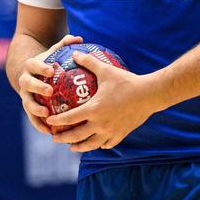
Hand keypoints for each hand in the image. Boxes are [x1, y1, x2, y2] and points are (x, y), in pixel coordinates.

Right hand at [15, 34, 83, 133]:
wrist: (32, 75)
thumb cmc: (49, 62)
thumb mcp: (54, 53)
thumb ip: (64, 45)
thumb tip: (78, 38)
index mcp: (31, 66)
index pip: (33, 65)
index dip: (41, 67)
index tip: (51, 70)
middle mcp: (25, 80)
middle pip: (27, 83)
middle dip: (37, 87)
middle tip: (49, 91)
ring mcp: (25, 95)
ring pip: (27, 102)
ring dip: (35, 109)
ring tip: (47, 115)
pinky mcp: (27, 107)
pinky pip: (31, 117)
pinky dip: (38, 124)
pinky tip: (49, 131)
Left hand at [45, 50, 160, 151]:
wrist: (150, 95)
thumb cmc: (127, 81)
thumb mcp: (106, 70)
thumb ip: (89, 62)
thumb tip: (75, 52)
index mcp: (94, 109)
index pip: (70, 118)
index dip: (58, 121)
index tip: (49, 122)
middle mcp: (101, 124)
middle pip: (77, 136)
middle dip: (64, 138)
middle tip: (54, 138)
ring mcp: (111, 131)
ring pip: (92, 144)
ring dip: (80, 147)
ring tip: (72, 147)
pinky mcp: (122, 134)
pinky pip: (108, 143)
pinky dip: (100, 145)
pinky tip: (96, 143)